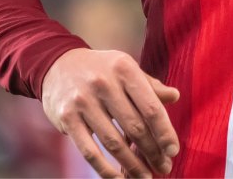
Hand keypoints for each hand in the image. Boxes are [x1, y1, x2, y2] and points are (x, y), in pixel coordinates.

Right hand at [42, 48, 180, 177]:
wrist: (57, 64)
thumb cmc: (101, 70)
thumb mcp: (125, 69)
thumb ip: (149, 85)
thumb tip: (175, 96)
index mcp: (124, 68)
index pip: (151, 106)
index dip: (165, 132)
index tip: (173, 150)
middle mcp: (103, 83)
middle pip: (135, 127)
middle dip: (152, 152)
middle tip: (164, 167)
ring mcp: (83, 101)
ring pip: (114, 142)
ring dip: (132, 165)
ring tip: (145, 176)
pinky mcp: (66, 118)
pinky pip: (89, 151)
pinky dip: (105, 170)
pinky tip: (119, 178)